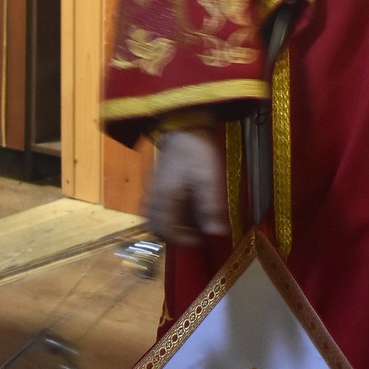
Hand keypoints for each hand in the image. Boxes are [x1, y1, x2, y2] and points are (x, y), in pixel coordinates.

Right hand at [144, 128, 229, 251]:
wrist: (183, 127)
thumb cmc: (195, 153)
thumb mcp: (208, 180)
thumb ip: (210, 207)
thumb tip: (215, 233)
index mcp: (163, 200)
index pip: (164, 231)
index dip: (182, 240)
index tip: (200, 240)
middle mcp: (153, 198)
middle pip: (156, 227)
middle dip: (175, 235)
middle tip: (195, 234)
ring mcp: (153, 190)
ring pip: (156, 218)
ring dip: (173, 225)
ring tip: (193, 223)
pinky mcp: (157, 185)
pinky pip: (158, 208)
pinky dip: (171, 215)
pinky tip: (187, 209)